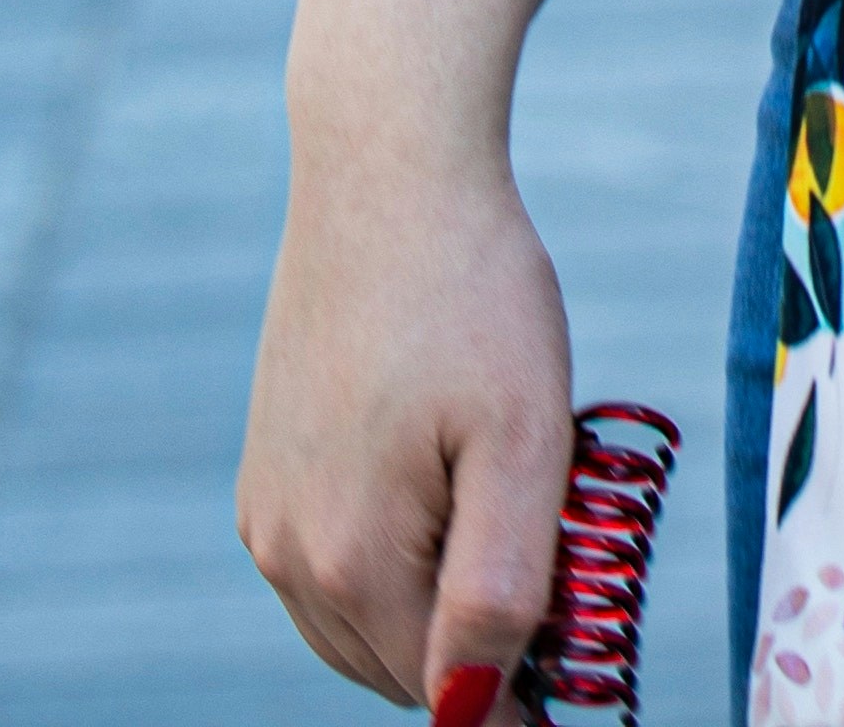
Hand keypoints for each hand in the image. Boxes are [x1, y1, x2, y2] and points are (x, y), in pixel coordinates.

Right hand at [237, 0, 602, 703]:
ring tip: (505, 509)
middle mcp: (286, 557)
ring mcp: (266, 516)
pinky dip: (392, 563)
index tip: (579, 656)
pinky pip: (333, 568)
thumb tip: (475, 704)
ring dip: (434, 606)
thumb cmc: (473, 292)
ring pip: (364, 626)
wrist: (387, 170)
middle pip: (401, 668)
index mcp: (350, 563)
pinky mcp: (264, 472)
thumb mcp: (523, 438)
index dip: (520, 690)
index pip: (446, 691)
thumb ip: (504, 588)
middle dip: (477, 646)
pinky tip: (443, 486)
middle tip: (558, 567)